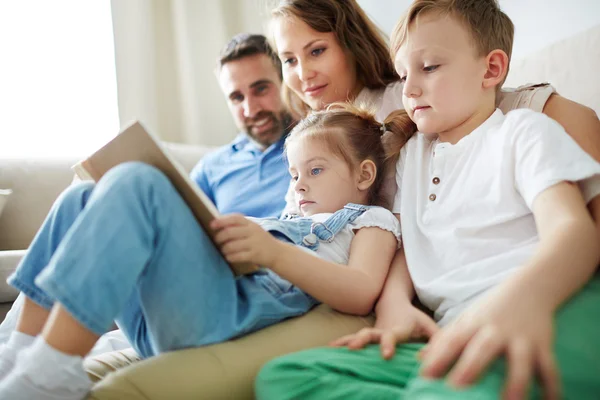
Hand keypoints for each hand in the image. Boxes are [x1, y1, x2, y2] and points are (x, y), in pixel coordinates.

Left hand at [211, 214, 280, 266]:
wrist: (278, 253)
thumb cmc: (260, 240)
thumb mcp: (252, 229)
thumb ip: (239, 226)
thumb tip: (218, 224)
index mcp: (251, 224)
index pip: (235, 218)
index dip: (222, 221)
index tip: (212, 224)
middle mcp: (253, 232)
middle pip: (231, 232)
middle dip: (220, 237)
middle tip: (217, 240)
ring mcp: (255, 243)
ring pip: (232, 245)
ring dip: (224, 248)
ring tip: (223, 250)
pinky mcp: (255, 255)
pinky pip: (238, 256)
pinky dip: (230, 256)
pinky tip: (229, 257)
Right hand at [330, 304, 437, 358]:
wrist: (393, 302)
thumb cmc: (414, 318)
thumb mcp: (429, 326)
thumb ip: (435, 339)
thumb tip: (428, 357)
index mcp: (397, 329)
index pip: (392, 336)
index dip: (389, 344)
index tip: (386, 355)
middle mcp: (381, 331)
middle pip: (369, 334)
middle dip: (361, 340)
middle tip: (353, 347)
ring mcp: (371, 333)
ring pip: (357, 336)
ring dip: (346, 341)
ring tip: (331, 348)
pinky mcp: (365, 337)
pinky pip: (351, 340)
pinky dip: (340, 344)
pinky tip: (328, 351)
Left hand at [420, 290, 559, 399]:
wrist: (530, 288)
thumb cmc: (492, 309)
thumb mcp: (467, 319)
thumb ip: (445, 339)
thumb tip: (420, 359)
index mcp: (474, 324)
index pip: (453, 340)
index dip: (438, 357)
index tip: (425, 376)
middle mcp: (497, 330)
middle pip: (483, 348)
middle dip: (471, 367)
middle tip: (457, 388)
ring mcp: (522, 338)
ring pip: (520, 360)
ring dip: (515, 382)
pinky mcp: (543, 344)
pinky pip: (549, 367)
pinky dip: (552, 386)